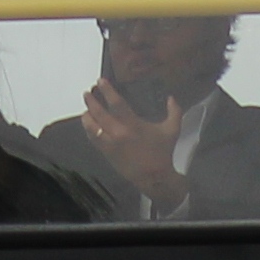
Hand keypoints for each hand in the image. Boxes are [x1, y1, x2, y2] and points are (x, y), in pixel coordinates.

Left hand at [78, 84, 189, 208]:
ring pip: (92, 127)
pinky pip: (93, 139)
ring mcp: (110, 144)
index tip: (101, 82)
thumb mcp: (172, 130)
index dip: (107, 91)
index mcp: (133, 124)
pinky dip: (89, 130)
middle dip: (91, 101)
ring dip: (87, 116)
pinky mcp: (106, 153)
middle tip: (87, 93)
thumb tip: (171, 98)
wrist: (154, 177)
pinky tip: (89, 124)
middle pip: (98, 113)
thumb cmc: (162, 153)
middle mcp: (118, 133)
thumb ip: (174, 112)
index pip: (116, 104)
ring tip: (86, 109)